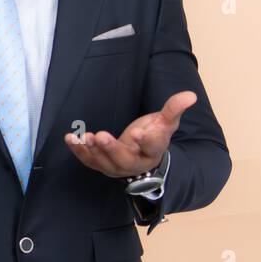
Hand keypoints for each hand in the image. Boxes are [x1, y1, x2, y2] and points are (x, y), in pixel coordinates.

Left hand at [64, 91, 195, 177]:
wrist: (141, 154)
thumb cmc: (153, 134)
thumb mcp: (165, 122)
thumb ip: (173, 109)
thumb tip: (190, 95)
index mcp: (154, 151)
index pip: (152, 147)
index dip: (146, 140)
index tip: (139, 132)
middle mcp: (135, 163)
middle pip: (124, 159)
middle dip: (112, 149)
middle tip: (101, 136)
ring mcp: (116, 166)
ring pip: (104, 162)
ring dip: (92, 150)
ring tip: (84, 137)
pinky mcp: (100, 164)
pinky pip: (88, 160)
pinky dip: (78, 150)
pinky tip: (70, 138)